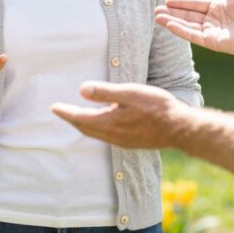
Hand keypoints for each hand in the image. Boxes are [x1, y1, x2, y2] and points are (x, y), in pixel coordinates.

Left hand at [51, 81, 184, 149]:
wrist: (180, 128)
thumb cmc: (157, 107)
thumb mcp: (130, 93)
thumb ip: (105, 92)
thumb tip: (81, 90)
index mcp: (109, 122)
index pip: (80, 118)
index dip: (65, 112)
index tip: (53, 108)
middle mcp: (112, 135)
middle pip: (85, 128)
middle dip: (72, 119)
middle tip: (62, 111)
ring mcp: (122, 141)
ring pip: (96, 134)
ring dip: (84, 125)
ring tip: (78, 115)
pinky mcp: (131, 142)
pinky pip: (106, 136)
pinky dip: (97, 128)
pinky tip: (103, 122)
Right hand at [155, 0, 233, 61]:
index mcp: (219, 8)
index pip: (196, 4)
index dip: (181, 2)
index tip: (167, 0)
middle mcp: (214, 20)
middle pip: (188, 15)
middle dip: (172, 12)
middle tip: (156, 9)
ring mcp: (212, 32)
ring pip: (187, 26)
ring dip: (172, 21)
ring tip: (157, 17)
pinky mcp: (212, 42)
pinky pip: (192, 36)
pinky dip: (180, 30)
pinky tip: (169, 24)